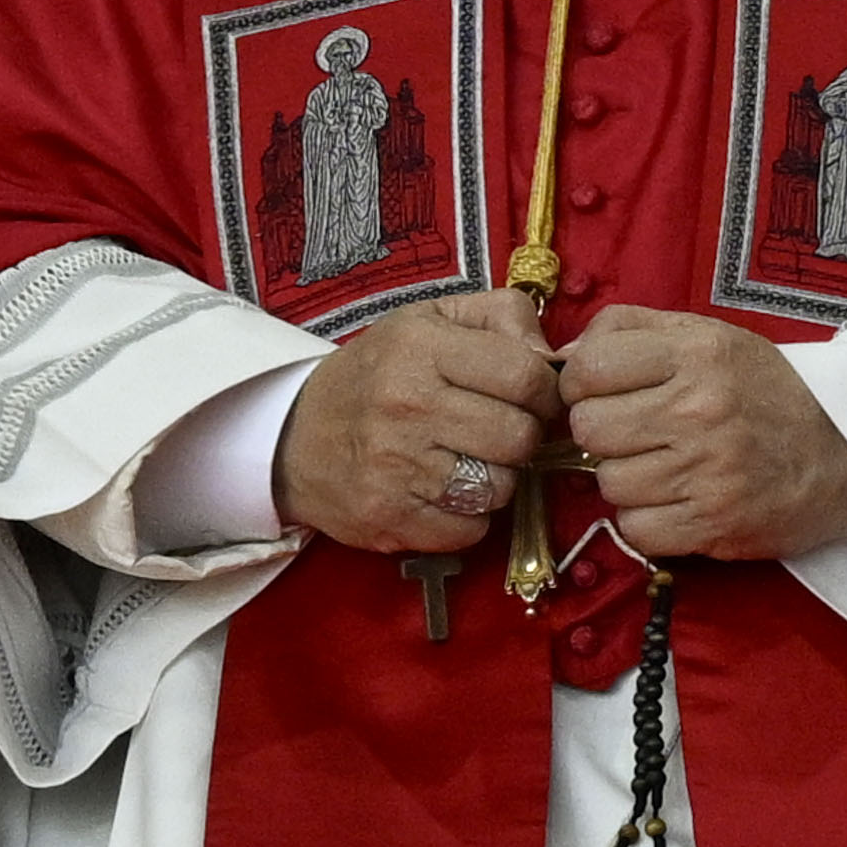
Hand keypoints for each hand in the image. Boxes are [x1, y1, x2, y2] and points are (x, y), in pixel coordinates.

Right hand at [276, 289, 564, 553]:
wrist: (293, 436)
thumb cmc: (378, 373)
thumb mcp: (430, 320)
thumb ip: (501, 316)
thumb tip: (553, 357)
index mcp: (420, 348)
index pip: (525, 375)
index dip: (544, 392)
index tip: (531, 397)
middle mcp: (406, 405)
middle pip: (520, 437)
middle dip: (522, 437)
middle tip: (498, 431)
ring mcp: (395, 467)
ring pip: (500, 487)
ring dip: (497, 479)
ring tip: (467, 460)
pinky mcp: (390, 518)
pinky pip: (470, 529)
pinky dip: (469, 518)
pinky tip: (445, 492)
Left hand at [563, 307, 846, 561]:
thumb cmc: (769, 392)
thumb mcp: (710, 336)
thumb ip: (633, 330)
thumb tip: (565, 357)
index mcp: (696, 353)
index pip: (588, 368)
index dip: (584, 384)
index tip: (606, 393)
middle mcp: (700, 409)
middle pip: (591, 429)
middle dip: (605, 434)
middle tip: (637, 435)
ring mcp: (708, 472)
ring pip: (610, 483)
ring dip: (628, 480)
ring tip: (664, 469)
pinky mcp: (716, 525)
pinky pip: (637, 529)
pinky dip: (648, 521)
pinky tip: (675, 503)